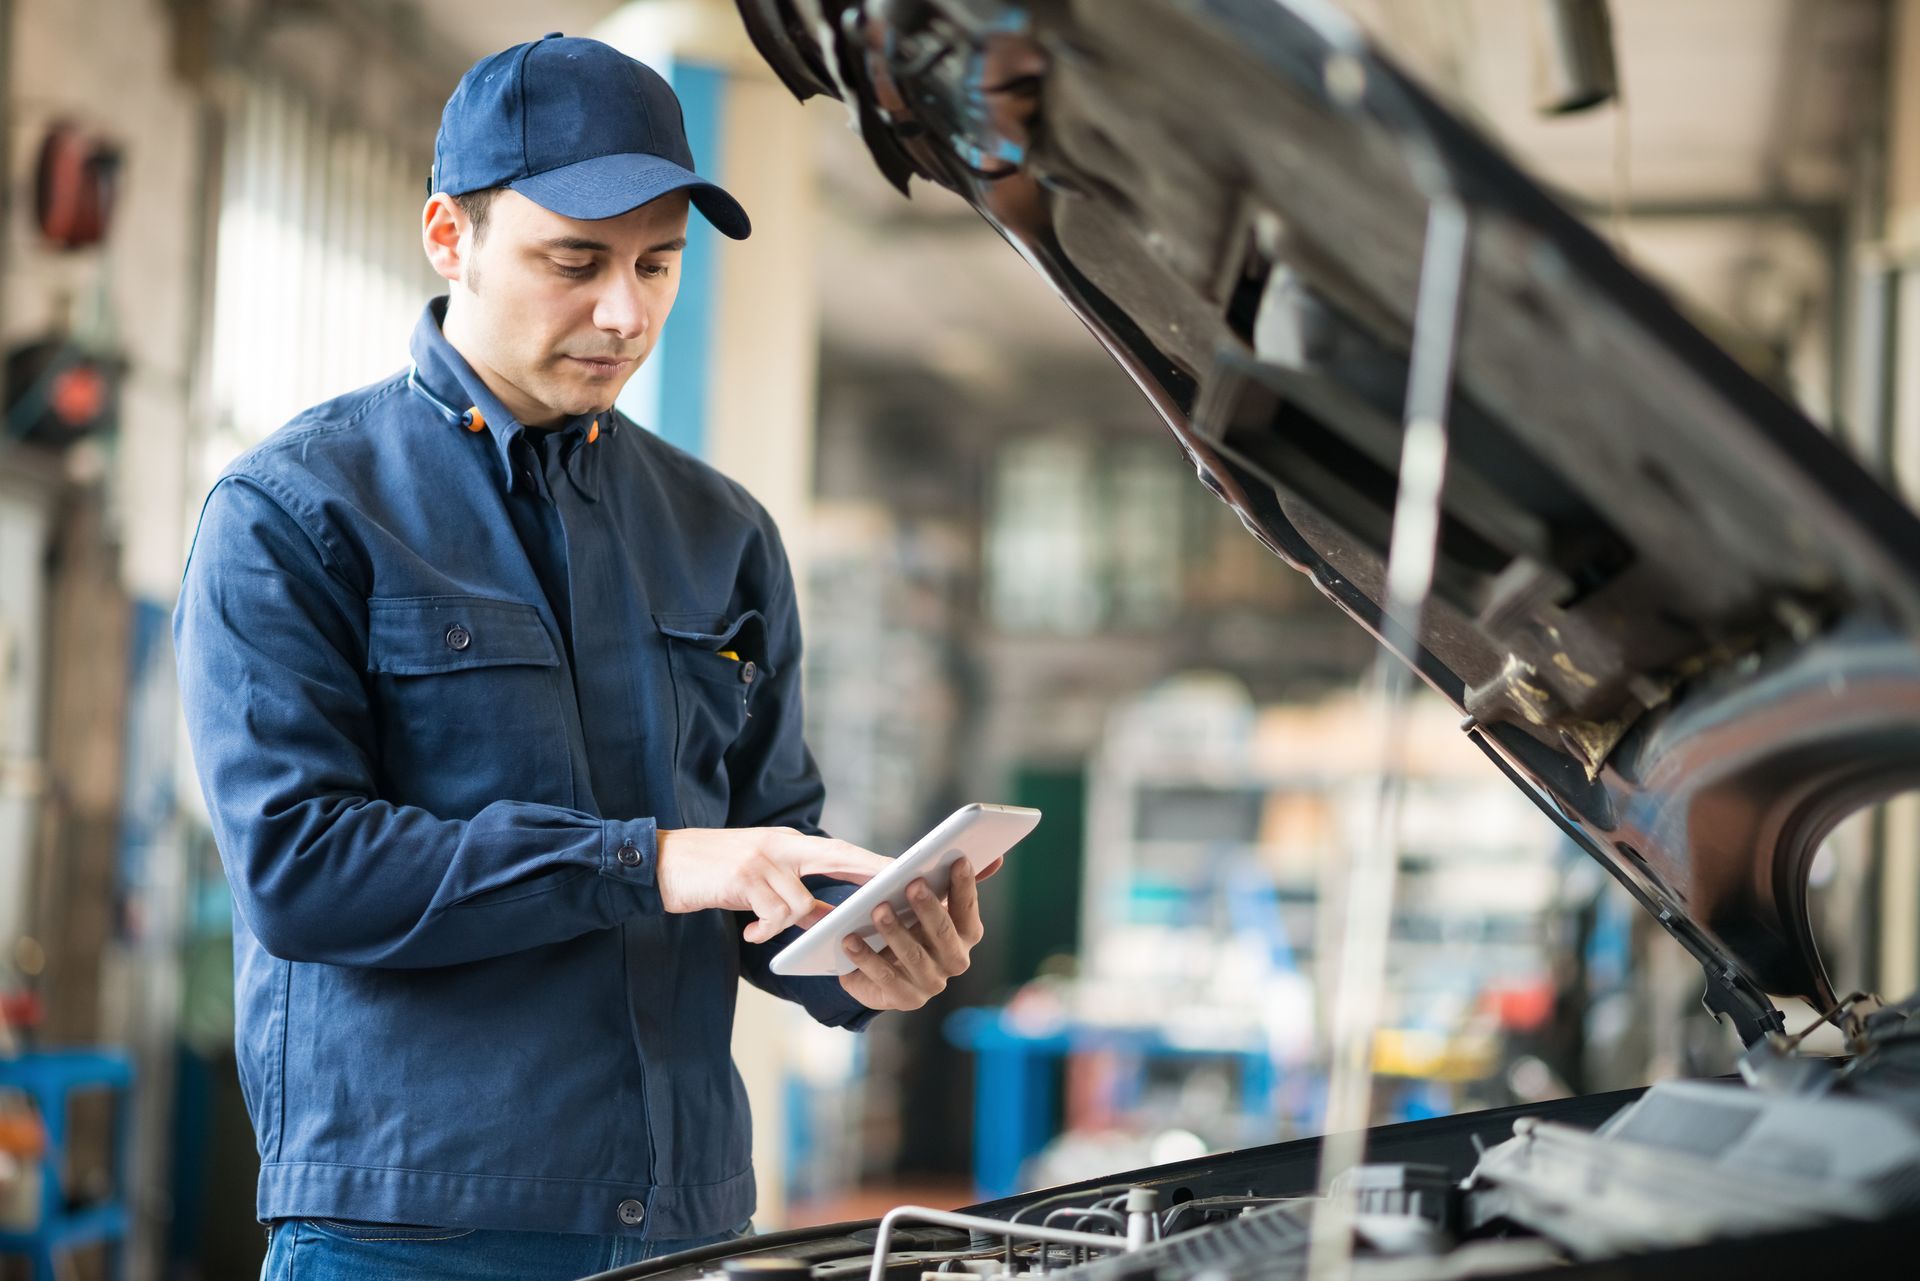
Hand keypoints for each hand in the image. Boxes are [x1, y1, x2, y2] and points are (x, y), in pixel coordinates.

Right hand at [656, 827, 891, 943]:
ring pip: (800, 902)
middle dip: (868, 874)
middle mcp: (780, 846)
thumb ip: (792, 893)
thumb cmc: (713, 872)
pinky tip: (748, 933)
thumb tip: (824, 918)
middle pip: (837, 857)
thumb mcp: (758, 878)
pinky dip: (763, 930)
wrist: (661, 862)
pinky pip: (771, 915)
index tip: (902, 871)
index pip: (838, 850)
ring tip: (758, 929)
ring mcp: (762, 860)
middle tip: (893, 889)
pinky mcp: (742, 879)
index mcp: (787, 843)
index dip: (870, 861)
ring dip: (786, 923)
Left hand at [838, 859, 986, 1011]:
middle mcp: (954, 960)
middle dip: (929, 908)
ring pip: (914, 957)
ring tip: (878, 910)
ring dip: (896, 932)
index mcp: (964, 933)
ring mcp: (931, 983)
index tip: (957, 860)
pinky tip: (850, 940)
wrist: (873, 964)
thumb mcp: (919, 899)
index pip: (967, 909)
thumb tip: (995, 859)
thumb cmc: (903, 922)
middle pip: (944, 934)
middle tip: (913, 884)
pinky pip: (884, 978)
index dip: (964, 886)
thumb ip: (946, 879)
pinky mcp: (905, 999)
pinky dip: (866, 958)